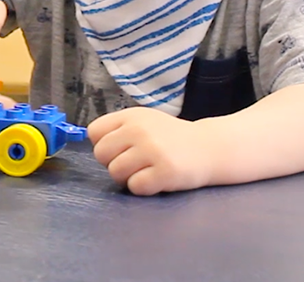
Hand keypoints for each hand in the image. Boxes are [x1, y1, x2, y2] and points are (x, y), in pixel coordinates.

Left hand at [88, 107, 218, 194]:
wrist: (209, 148)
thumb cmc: (170, 138)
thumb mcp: (144, 122)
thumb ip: (119, 129)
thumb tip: (94, 145)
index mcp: (131, 116)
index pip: (94, 132)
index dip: (103, 144)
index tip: (119, 148)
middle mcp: (139, 130)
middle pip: (101, 154)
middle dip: (113, 163)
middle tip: (133, 163)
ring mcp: (153, 150)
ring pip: (115, 172)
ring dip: (127, 177)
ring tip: (145, 171)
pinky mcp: (165, 172)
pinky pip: (135, 186)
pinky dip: (143, 187)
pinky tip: (156, 179)